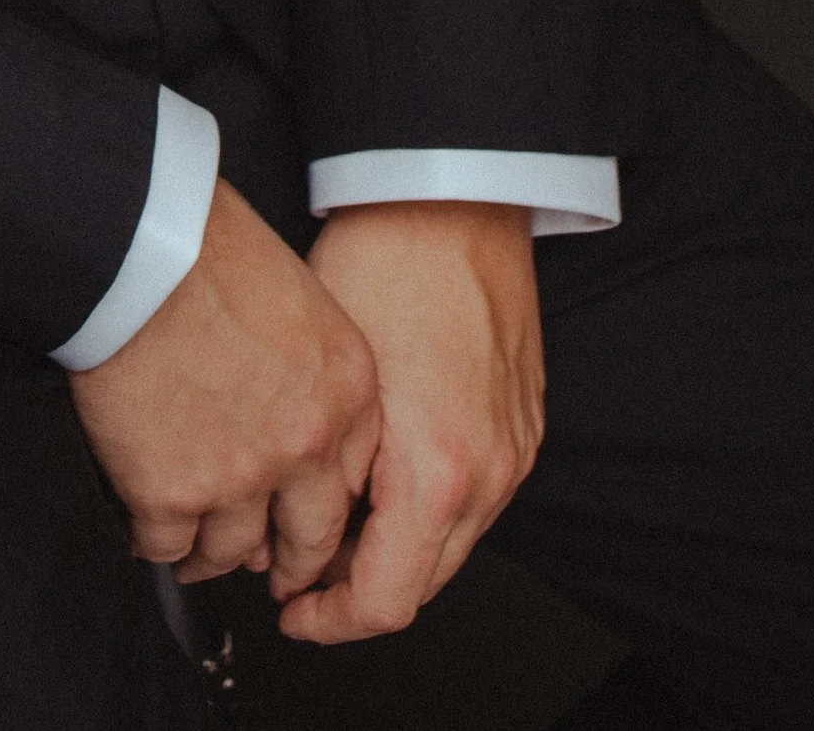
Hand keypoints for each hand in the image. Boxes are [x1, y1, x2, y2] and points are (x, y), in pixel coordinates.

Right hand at [67, 177, 381, 592]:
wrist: (138, 246)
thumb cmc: (206, 245)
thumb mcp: (298, 293)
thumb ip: (309, 363)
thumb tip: (285, 402)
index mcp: (346, 390)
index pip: (353, 482)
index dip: (324, 507)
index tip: (306, 517)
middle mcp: (305, 444)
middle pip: (307, 538)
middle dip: (287, 560)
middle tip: (269, 568)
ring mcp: (239, 477)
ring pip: (232, 551)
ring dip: (213, 554)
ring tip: (194, 548)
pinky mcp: (171, 494)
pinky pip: (166, 546)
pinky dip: (155, 543)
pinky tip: (147, 530)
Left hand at [277, 199, 543, 643]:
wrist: (452, 193)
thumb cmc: (385, 259)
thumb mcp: (328, 381)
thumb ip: (320, 474)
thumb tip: (290, 533)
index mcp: (436, 471)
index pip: (383, 603)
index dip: (326, 620)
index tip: (290, 607)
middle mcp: (488, 472)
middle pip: (420, 584)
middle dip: (353, 585)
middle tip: (295, 561)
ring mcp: (514, 451)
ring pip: (448, 544)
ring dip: (392, 545)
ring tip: (331, 510)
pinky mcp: (523, 425)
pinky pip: (475, 496)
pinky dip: (429, 505)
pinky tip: (382, 469)